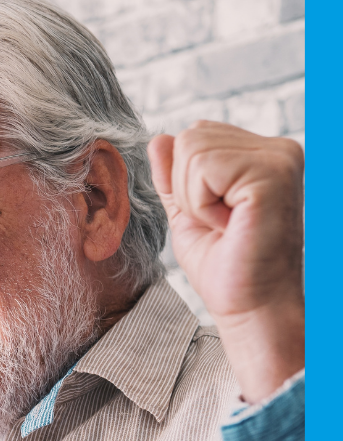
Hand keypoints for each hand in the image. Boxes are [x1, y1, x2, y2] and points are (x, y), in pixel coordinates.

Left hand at [148, 122, 303, 402]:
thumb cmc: (225, 266)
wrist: (250, 305)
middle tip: (220, 223)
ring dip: (195, 199)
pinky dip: (202, 205)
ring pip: (192, 149)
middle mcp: (278, 149)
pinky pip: (204, 168)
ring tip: (226, 225)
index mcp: (262, 154)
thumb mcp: (188, 213)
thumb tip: (159, 138)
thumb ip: (174, 176)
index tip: (216, 217)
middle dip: (187, 189)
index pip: (195, 135)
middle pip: (190, 136)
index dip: (186, 182)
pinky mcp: (273, 173)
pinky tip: (229, 225)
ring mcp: (280, 157)